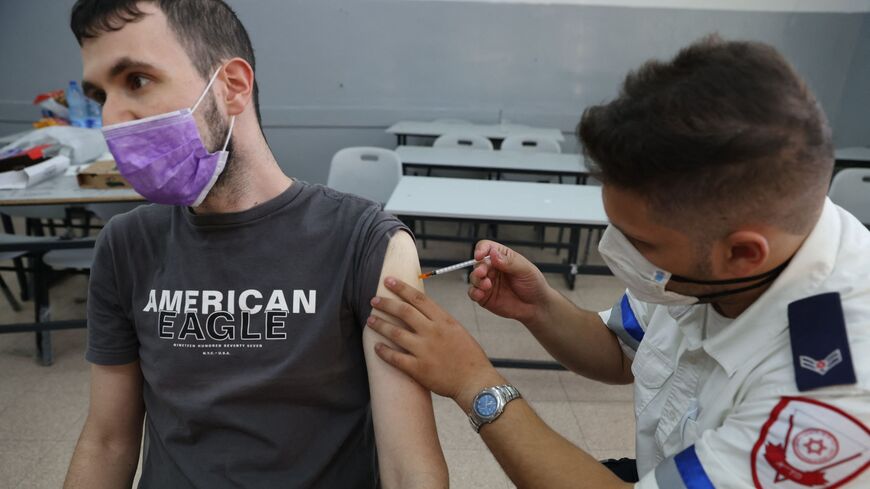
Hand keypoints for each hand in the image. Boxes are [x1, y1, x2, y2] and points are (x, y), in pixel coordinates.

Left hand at [368, 277, 503, 409]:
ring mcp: (424, 350)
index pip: (419, 298)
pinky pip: (395, 358)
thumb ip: (440, 321)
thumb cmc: (470, 357)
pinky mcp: (418, 369)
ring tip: (370, 320)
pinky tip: (376, 347)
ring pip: (396, 333)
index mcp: (444, 320)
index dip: (401, 288)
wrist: (475, 382)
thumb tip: (423, 314)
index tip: (388, 281)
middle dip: (386, 303)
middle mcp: (432, 332)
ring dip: (380, 325)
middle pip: (404, 311)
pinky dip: (383, 351)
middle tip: (374, 299)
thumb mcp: (458, 330)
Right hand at [468, 240, 552, 325]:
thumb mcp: (525, 270)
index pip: (487, 247)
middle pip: (478, 263)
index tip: (480, 256)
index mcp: (502, 257)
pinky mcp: (484, 296)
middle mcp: (492, 268)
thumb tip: (493, 254)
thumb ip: (509, 262)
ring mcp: (487, 282)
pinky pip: (473, 293)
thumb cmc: (533, 284)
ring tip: (487, 286)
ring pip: (474, 278)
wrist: (536, 306)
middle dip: (479, 268)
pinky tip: (480, 294)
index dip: (481, 249)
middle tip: (482, 273)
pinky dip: (474, 292)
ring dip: (477, 281)